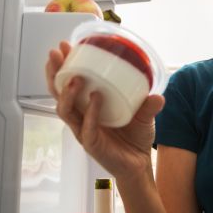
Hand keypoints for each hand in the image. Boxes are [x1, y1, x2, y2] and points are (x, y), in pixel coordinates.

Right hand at [45, 41, 164, 179]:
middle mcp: (81, 117)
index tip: (64, 47)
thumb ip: (148, 105)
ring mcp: (84, 131)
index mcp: (87, 106)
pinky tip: (95, 98)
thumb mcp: (144, 116)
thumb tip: (158, 94)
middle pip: (58, 94)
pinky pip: (86, 127)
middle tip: (57, 55)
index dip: (63, 66)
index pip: (68, 84)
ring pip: (65, 111)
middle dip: (54, 74)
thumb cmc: (135, 138)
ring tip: (75, 77)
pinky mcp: (91, 144)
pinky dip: (90, 112)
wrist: (139, 165)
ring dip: (67, 93)